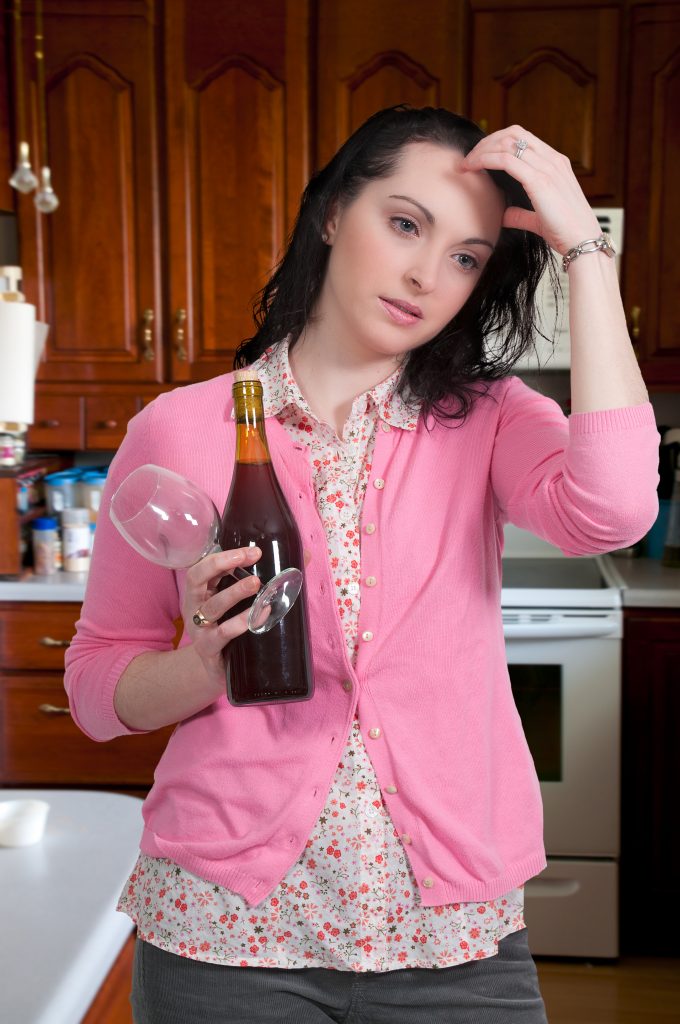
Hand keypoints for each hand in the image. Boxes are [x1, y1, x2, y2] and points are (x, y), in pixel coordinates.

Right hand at [182, 546, 261, 682]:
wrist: (215, 670)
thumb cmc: (230, 627)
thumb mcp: (240, 603)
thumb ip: (267, 579)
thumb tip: (306, 557)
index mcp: (201, 590)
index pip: (204, 564)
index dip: (224, 555)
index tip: (252, 550)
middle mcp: (194, 606)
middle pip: (197, 578)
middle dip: (222, 564)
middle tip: (252, 556)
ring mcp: (199, 628)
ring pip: (213, 606)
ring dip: (235, 592)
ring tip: (257, 584)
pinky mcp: (208, 648)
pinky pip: (224, 633)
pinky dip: (241, 622)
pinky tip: (261, 615)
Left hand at [461, 125, 600, 255]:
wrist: (582, 241)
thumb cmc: (566, 232)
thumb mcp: (540, 219)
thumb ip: (522, 214)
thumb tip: (505, 215)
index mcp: (555, 164)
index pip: (523, 139)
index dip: (498, 143)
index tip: (481, 156)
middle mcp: (552, 160)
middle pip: (513, 134)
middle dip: (487, 142)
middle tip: (469, 158)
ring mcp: (547, 167)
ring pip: (507, 143)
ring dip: (482, 150)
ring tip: (467, 163)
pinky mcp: (539, 180)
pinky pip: (506, 160)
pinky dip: (485, 160)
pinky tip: (472, 168)